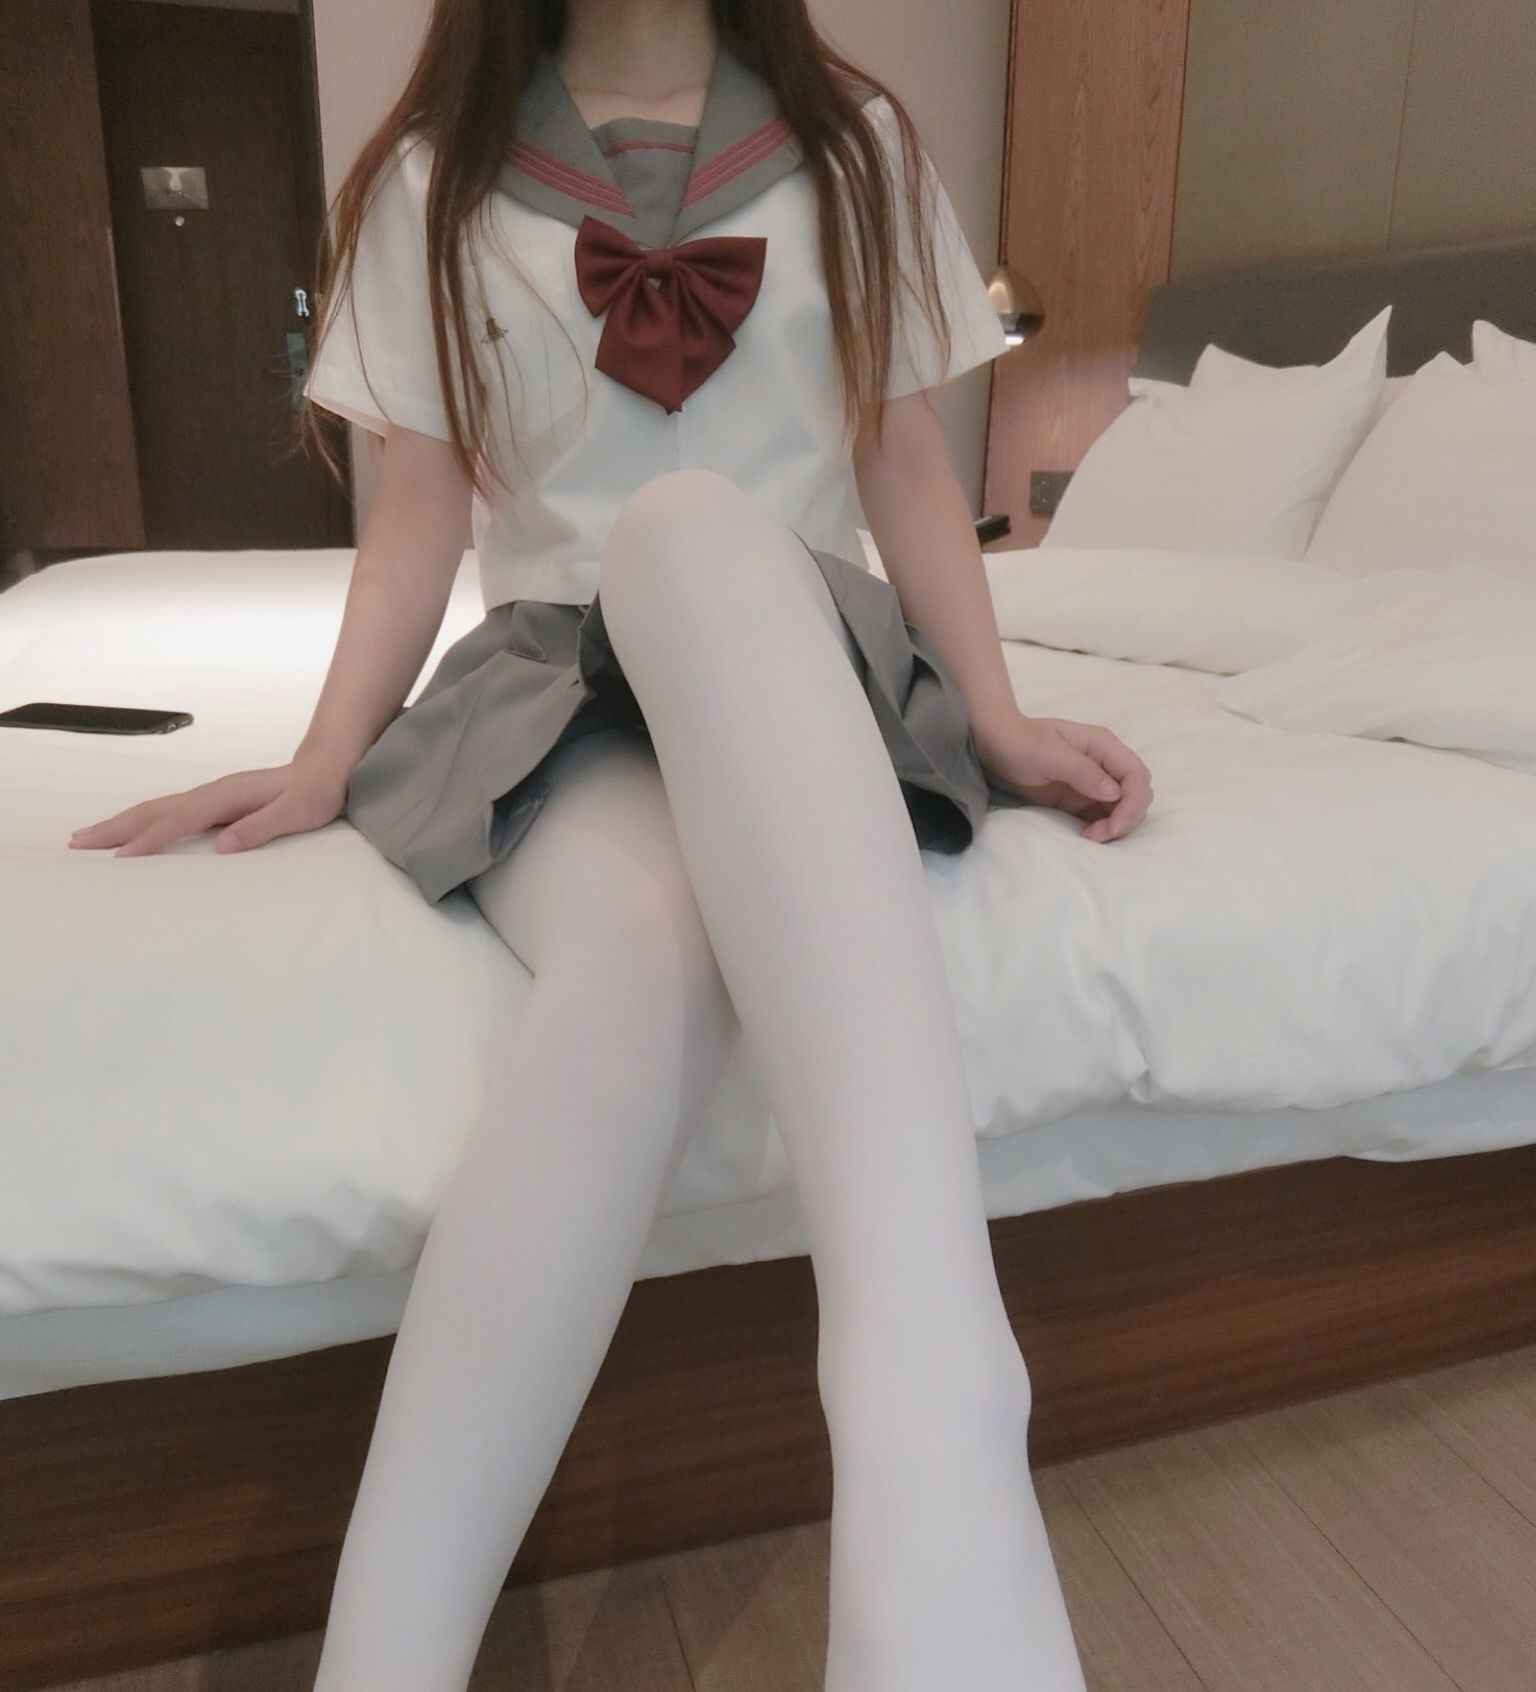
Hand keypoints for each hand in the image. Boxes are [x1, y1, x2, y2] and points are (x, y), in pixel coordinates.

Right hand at [67, 757, 351, 857]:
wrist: (326, 767)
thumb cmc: (315, 794)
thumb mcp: (297, 814)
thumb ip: (261, 828)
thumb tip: (223, 847)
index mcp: (227, 797)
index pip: (180, 821)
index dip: (150, 840)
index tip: (121, 858)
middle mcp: (212, 793)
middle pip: (154, 810)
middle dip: (115, 827)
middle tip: (77, 842)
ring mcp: (210, 795)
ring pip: (155, 808)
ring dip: (120, 822)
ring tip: (86, 836)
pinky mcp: (213, 801)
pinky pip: (167, 810)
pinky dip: (141, 820)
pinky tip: (129, 830)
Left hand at [974, 712, 1152, 841]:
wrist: (994, 744)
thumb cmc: (1019, 743)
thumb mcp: (1048, 754)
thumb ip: (1082, 772)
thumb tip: (1114, 793)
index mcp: (1103, 745)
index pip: (1136, 774)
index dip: (1133, 802)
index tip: (1114, 826)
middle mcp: (1105, 763)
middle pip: (1137, 793)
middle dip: (1127, 817)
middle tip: (1098, 835)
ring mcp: (1094, 782)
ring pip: (1123, 808)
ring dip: (1115, 826)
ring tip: (1091, 837)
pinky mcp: (1081, 798)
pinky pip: (1103, 816)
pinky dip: (1102, 828)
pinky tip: (1086, 836)